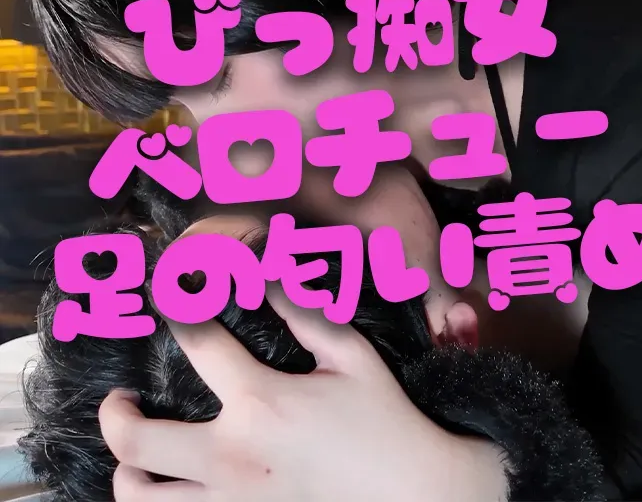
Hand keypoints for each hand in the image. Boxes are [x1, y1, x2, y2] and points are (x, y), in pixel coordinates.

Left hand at [99, 287, 507, 500]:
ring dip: (127, 472)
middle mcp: (231, 456)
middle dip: (115, 414)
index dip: (180, 313)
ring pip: (141, 497)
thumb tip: (269, 276)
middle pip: (136, 440)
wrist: (411, 493)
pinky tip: (168, 489)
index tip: (172, 304)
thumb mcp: (351, 356)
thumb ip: (305, 315)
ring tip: (136, 457)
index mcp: (261, 401)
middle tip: (121, 400)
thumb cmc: (382, 420)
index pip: (200, 344)